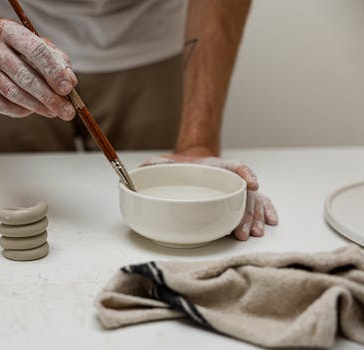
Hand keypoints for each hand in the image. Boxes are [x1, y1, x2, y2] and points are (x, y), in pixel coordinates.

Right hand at [0, 19, 77, 119]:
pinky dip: (18, 110)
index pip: (35, 50)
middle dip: (47, 96)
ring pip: (10, 91)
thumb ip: (58, 62)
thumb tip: (70, 83)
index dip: (53, 71)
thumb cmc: (20, 49)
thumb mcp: (41, 46)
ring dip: (35, 106)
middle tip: (66, 111)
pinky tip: (31, 111)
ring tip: (52, 112)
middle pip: (22, 75)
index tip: (68, 89)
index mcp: (8, 30)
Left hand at [142, 153, 277, 239]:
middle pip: (244, 193)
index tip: (251, 184)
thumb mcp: (167, 162)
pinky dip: (266, 211)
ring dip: (254, 218)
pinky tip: (270, 221)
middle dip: (246, 213)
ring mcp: (235, 188)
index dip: (244, 172)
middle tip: (242, 232)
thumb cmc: (182, 166)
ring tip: (251, 233)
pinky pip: (259, 202)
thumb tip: (141, 169)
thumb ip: (155, 164)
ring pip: (252, 201)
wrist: (192, 164)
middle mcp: (229, 178)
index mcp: (215, 167)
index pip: (234, 166)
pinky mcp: (238, 197)